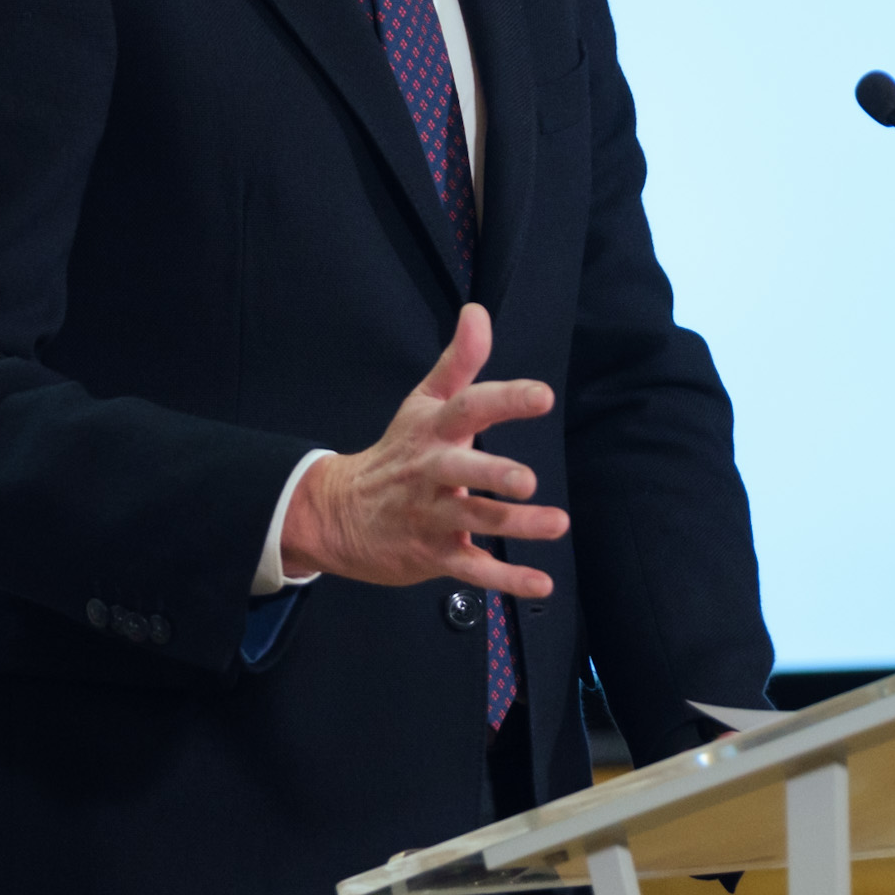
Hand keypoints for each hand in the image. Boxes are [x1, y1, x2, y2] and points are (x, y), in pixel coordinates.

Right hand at [279, 303, 565, 597]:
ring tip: (556, 524)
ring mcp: (433, 515)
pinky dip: (506, 580)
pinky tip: (540, 584)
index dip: (504, 400)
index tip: (542, 395)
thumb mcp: (423, 402)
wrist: (338, 514)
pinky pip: (473, 569)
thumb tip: (478, 311)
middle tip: (527, 480)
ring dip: (515, 525)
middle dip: (493, 474)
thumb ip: (459, 361)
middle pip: (462, 470)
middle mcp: (432, 472)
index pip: (468, 408)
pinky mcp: (435, 554)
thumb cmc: (396, 452)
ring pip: (474, 521)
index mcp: (434, 431)